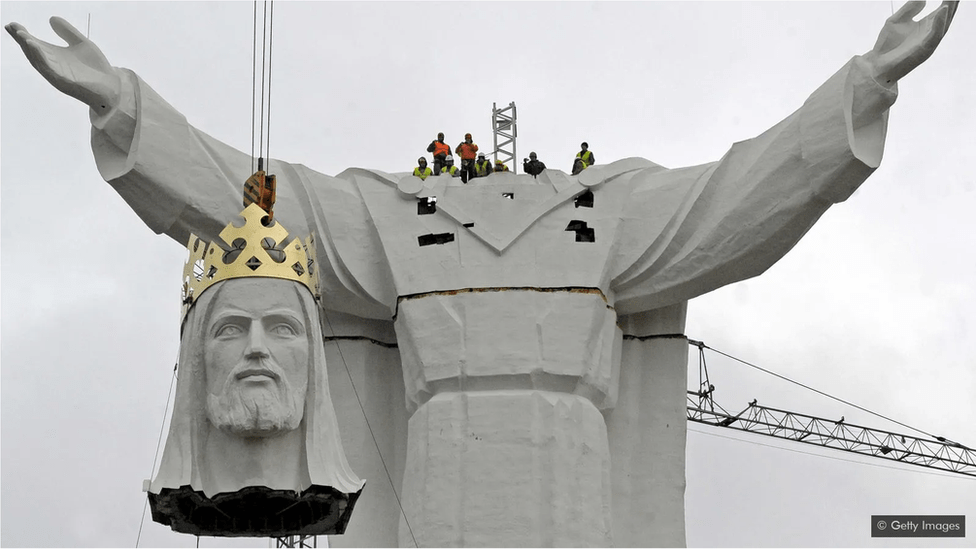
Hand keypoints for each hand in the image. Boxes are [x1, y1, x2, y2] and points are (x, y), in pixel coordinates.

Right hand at [5, 16, 120, 112]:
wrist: (113, 86)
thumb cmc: (96, 68)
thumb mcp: (82, 44)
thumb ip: (67, 32)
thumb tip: (51, 18)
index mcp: (55, 57)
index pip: (35, 44)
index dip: (23, 35)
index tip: (12, 24)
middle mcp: (53, 66)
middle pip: (33, 53)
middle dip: (22, 40)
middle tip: (12, 27)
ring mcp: (58, 75)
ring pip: (40, 62)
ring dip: (30, 49)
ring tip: (23, 36)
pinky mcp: (66, 82)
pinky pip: (51, 70)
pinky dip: (43, 59)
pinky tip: (38, 48)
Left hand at [865, 1, 957, 84]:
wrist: (877, 65)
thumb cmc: (887, 45)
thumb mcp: (896, 21)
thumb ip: (909, 9)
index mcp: (925, 26)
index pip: (941, 10)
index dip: (947, 1)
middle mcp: (930, 33)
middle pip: (946, 16)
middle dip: (953, 4)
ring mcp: (928, 42)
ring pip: (944, 24)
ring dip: (950, 9)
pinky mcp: (924, 50)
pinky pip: (934, 34)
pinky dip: (940, 22)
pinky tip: (942, 9)